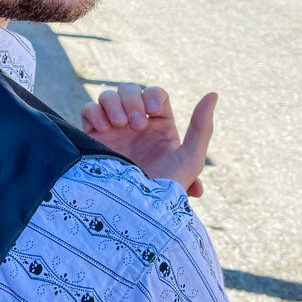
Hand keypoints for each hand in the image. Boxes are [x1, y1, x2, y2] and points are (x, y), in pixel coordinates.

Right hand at [81, 84, 216, 196]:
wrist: (132, 212)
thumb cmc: (165, 189)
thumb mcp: (190, 160)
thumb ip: (202, 127)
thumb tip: (213, 94)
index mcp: (159, 128)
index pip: (155, 95)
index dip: (152, 95)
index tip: (151, 110)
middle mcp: (134, 125)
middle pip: (129, 89)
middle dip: (131, 100)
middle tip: (135, 125)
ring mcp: (112, 130)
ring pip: (107, 96)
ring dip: (113, 104)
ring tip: (119, 126)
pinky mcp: (92, 137)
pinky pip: (88, 110)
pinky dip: (94, 112)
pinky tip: (102, 130)